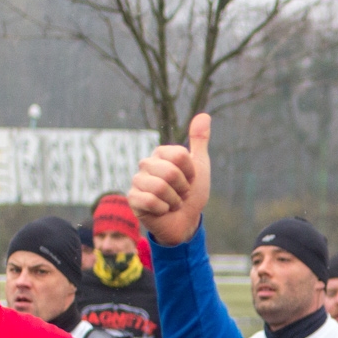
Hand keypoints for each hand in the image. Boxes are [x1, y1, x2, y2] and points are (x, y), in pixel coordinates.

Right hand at [128, 113, 211, 245]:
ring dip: (174, 200)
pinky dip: (163, 209)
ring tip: (172, 203)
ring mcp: (137, 181)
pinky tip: (162, 210)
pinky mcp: (133, 199)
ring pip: (160, 187)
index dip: (191, 173)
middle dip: (183, 188)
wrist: (186, 222)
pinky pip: (151, 201)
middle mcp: (146, 164)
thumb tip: (204, 115)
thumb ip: (199, 141)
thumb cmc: (191, 194)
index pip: (180, 156)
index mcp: (161, 154)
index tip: (190, 180)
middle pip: (170, 172)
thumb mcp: (200, 166)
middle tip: (181, 194)